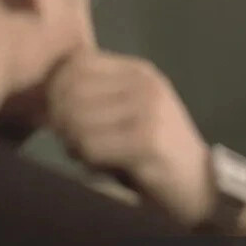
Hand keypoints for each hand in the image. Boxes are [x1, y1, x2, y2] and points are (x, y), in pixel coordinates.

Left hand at [47, 50, 215, 226]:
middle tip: (70, 140)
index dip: (57, 88)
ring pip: (76, 119)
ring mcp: (149, 110)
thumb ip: (98, 93)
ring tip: (87, 153)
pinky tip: (99, 164)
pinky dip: (86, 159)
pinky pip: (90, 145)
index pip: (76, 62)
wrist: (198, 183)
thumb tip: (47, 92)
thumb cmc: (157, 149)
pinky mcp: (147, 141)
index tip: (61, 114)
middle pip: (71, 89)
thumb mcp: (131, 109)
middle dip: (59, 119)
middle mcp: (145, 84)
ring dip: (73, 142)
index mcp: (140, 71)